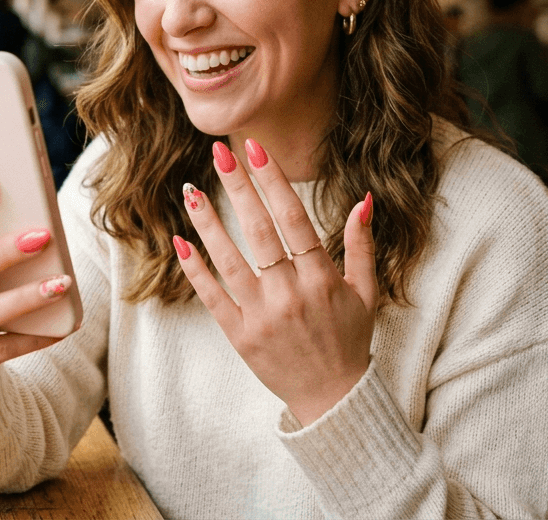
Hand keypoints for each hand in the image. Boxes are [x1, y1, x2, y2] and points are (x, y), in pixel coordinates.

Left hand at [176, 139, 376, 425]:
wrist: (333, 397)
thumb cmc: (349, 338)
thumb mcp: (366, 291)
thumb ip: (361, 244)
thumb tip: (363, 200)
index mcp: (322, 278)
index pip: (293, 218)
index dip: (273, 181)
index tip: (255, 149)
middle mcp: (290, 294)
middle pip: (259, 230)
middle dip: (238, 187)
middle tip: (219, 151)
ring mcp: (262, 316)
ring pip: (229, 260)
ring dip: (208, 223)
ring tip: (191, 191)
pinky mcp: (240, 336)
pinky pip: (212, 297)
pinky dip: (195, 270)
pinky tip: (180, 242)